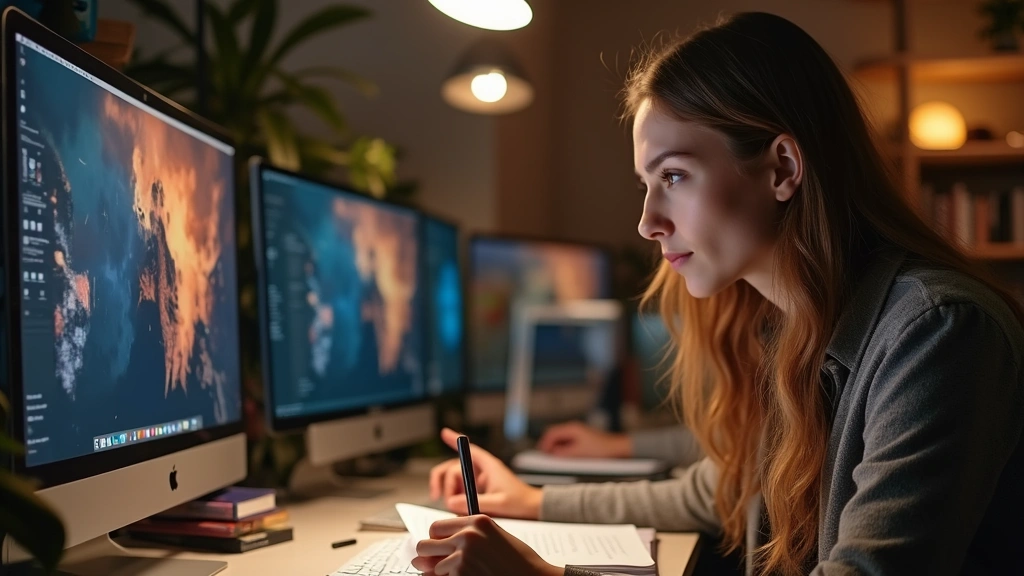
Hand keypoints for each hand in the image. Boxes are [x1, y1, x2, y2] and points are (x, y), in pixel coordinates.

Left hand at [413, 515, 562, 575]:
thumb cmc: (517, 561)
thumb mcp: (493, 538)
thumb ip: (464, 537)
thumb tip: (421, 554)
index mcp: (477, 521)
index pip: (436, 527)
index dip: (436, 540)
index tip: (442, 548)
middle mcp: (468, 536)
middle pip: (425, 545)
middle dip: (429, 557)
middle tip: (443, 564)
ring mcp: (464, 558)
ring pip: (433, 568)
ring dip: (445, 574)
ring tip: (469, 573)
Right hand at [429, 428, 542, 518]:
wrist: (533, 510)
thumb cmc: (521, 503)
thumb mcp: (499, 503)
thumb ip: (476, 503)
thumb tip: (451, 502)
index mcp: (488, 466)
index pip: (469, 450)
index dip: (455, 441)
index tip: (444, 432)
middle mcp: (482, 471)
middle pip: (454, 467)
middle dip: (444, 480)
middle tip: (438, 496)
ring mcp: (479, 481)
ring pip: (455, 480)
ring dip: (448, 490)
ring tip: (451, 505)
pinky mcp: (478, 491)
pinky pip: (461, 490)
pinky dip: (455, 497)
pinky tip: (457, 508)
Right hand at [536, 421, 631, 457]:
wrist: (618, 448)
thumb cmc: (601, 450)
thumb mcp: (578, 453)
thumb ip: (562, 453)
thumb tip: (551, 453)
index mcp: (571, 428)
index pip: (551, 433)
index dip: (544, 444)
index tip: (541, 454)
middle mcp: (574, 428)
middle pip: (554, 434)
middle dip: (548, 445)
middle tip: (544, 456)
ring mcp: (578, 433)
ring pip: (561, 439)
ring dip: (556, 447)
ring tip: (554, 458)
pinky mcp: (582, 439)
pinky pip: (568, 442)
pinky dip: (563, 448)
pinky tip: (564, 457)